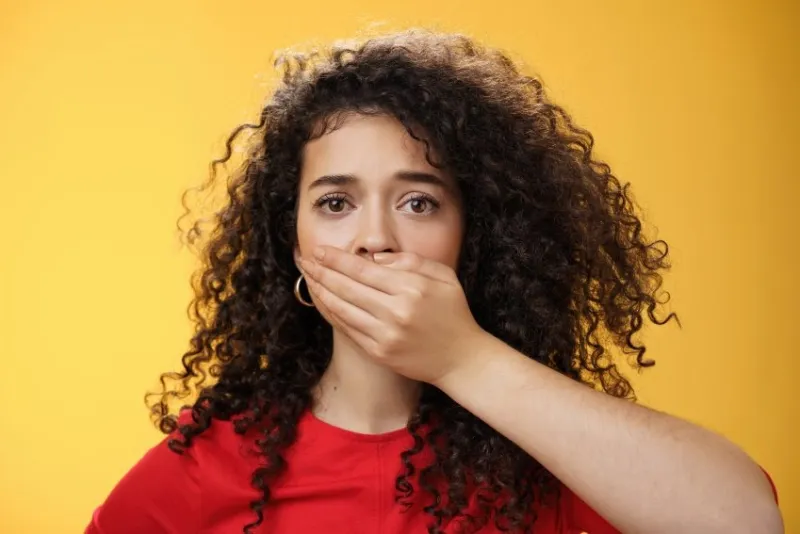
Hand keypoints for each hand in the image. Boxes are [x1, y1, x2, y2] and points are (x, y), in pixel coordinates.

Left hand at [300, 246, 487, 384]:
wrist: (462, 359)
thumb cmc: (454, 313)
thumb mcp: (444, 276)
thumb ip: (411, 261)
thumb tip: (375, 257)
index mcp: (412, 288)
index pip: (364, 269)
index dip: (337, 259)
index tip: (320, 250)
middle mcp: (396, 312)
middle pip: (347, 287)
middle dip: (322, 271)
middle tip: (304, 260)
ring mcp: (385, 335)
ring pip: (342, 309)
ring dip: (320, 291)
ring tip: (308, 278)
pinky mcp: (379, 352)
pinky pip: (348, 329)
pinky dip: (331, 313)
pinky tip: (322, 300)